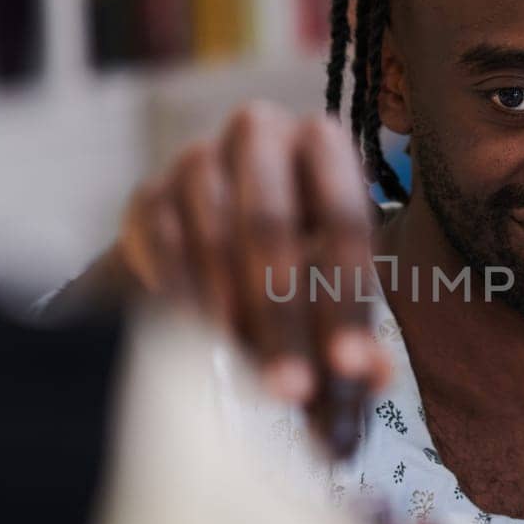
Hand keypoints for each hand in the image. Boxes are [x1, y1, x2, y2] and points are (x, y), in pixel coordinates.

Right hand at [111, 104, 388, 454]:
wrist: (203, 229)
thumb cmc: (288, 253)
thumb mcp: (329, 282)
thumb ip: (353, 330)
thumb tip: (374, 375)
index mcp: (322, 145)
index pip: (343, 217)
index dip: (346, 296)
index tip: (348, 367)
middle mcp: (260, 133)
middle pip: (269, 221)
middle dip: (282, 315)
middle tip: (291, 389)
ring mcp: (197, 158)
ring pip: (212, 235)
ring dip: (232, 315)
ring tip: (247, 377)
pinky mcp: (149, 192)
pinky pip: (164, 245)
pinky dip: (184, 300)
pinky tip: (200, 343)